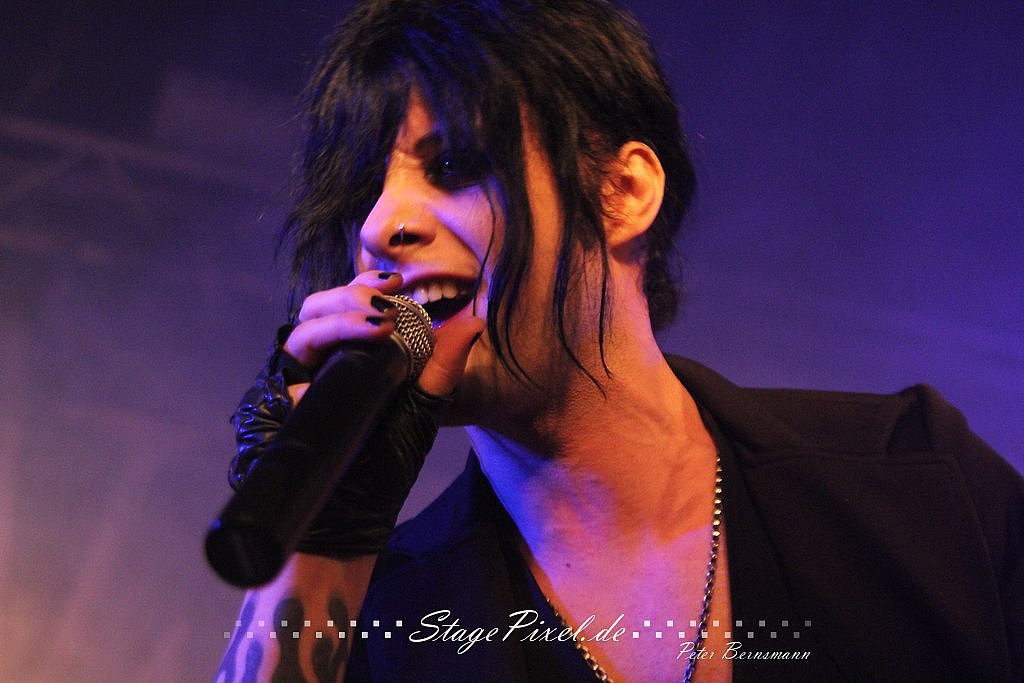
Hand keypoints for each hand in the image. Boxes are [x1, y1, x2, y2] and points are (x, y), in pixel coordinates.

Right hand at [229, 271, 483, 556]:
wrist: (351, 520)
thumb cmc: (383, 468)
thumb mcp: (420, 412)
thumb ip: (441, 368)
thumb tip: (471, 323)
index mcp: (349, 359)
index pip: (347, 306)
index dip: (366, 286)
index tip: (398, 281)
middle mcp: (317, 366)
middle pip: (317, 310)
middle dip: (349, 297)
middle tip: (384, 302)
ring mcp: (294, 387)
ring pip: (299, 336)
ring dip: (335, 323)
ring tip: (374, 326)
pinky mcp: (274, 414)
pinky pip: (282, 382)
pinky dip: (305, 376)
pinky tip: (330, 375)